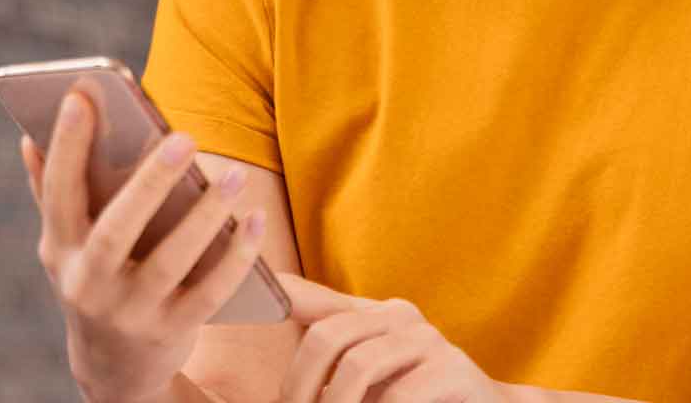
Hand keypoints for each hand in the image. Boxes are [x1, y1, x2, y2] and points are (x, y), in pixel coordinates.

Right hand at [22, 91, 268, 402]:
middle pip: (117, 230)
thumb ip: (49, 193)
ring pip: (171, 261)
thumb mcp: (63, 247)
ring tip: (233, 177)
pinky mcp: (171, 331)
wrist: (112, 371)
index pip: (59, 194)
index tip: (81, 97)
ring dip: (205, 217)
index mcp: (60, 250)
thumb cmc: (92, 281)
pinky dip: (235, 257)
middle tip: (184, 137)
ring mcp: (131, 312)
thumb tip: (29, 137)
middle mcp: (90, 284)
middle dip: (149, 183)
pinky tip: (254, 220)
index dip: (66, 146)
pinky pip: (210, 293)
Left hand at [277, 274, 507, 402]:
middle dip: (301, 384)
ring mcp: (430, 341)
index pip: (310, 299)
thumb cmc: (415, 399)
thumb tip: (272, 325)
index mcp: (374, 313)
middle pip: (327, 336)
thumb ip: (329, 355)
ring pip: (358, 365)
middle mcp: (401, 317)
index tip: (235, 302)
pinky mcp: (455, 372)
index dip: (272, 297)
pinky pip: (398, 395)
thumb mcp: (367, 377)